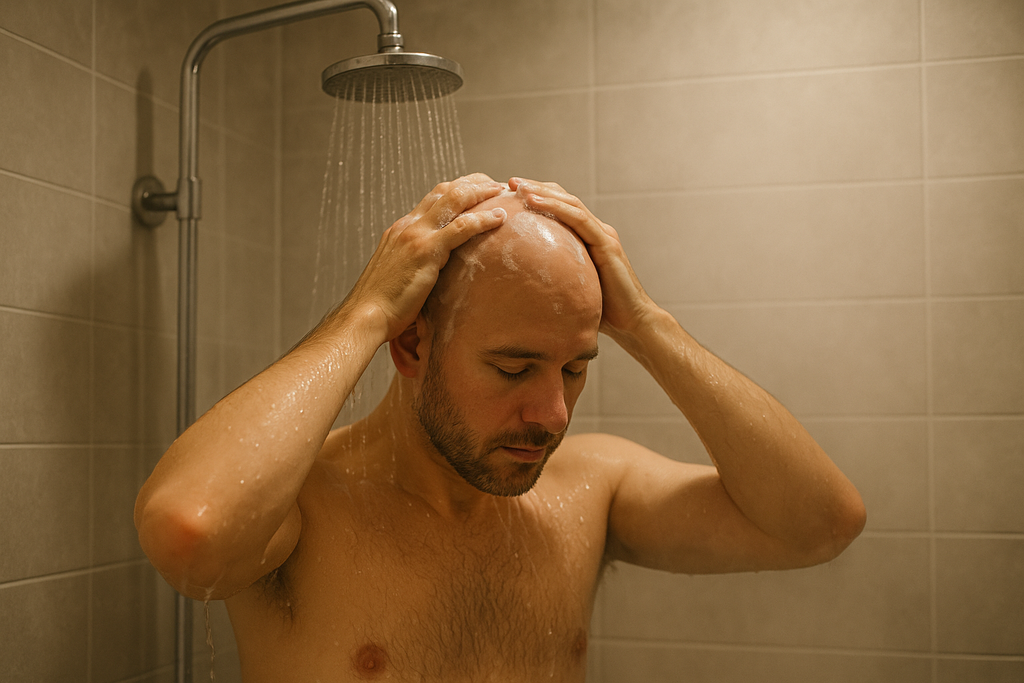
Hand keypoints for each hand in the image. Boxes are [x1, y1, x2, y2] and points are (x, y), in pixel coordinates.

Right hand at [345, 174, 506, 340]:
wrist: (366, 315)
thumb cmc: (383, 304)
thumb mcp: (399, 273)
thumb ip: (417, 262)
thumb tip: (437, 270)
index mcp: (401, 229)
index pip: (433, 198)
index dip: (459, 189)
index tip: (478, 189)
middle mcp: (408, 225)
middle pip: (446, 191)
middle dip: (474, 183)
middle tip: (496, 184)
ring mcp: (416, 235)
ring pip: (455, 200)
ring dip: (482, 192)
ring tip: (502, 191)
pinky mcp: (426, 251)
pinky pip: (461, 228)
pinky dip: (483, 219)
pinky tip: (499, 218)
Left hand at [508, 177, 655, 340]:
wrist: (631, 322)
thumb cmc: (599, 311)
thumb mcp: (568, 287)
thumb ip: (551, 277)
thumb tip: (516, 284)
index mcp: (587, 237)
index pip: (561, 208)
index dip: (538, 197)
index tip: (511, 193)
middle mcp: (596, 230)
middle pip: (564, 199)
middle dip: (536, 187)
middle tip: (510, 182)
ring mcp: (602, 234)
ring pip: (570, 203)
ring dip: (543, 192)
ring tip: (518, 187)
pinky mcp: (606, 243)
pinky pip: (579, 219)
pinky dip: (556, 207)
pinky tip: (534, 202)